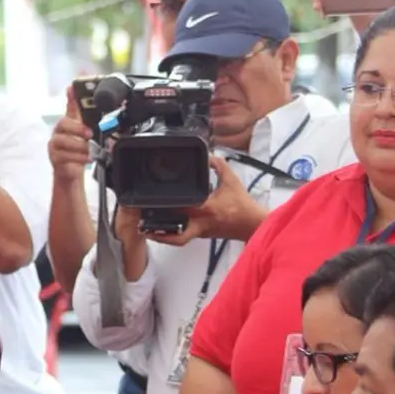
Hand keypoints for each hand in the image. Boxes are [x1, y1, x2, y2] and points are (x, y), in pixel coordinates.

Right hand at [47, 86, 92, 183]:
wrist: (71, 173)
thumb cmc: (79, 152)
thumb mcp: (88, 136)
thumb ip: (94, 124)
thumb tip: (105, 113)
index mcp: (69, 123)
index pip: (70, 106)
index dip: (71, 96)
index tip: (73, 87)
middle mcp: (59, 131)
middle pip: (63, 123)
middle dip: (77, 128)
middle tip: (89, 133)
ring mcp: (54, 144)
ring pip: (62, 141)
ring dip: (79, 145)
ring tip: (90, 150)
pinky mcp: (54, 158)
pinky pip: (64, 155)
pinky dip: (78, 158)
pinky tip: (87, 159)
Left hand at [146, 156, 262, 246]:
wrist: (253, 225)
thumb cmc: (243, 205)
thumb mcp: (231, 180)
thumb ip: (219, 165)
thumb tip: (208, 155)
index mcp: (206, 208)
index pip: (182, 206)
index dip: (166, 204)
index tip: (155, 199)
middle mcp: (200, 223)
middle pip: (172, 229)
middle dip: (156, 226)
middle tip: (141, 220)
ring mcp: (199, 232)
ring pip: (175, 238)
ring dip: (160, 235)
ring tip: (146, 228)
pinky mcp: (200, 236)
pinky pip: (181, 237)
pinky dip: (171, 234)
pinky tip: (162, 229)